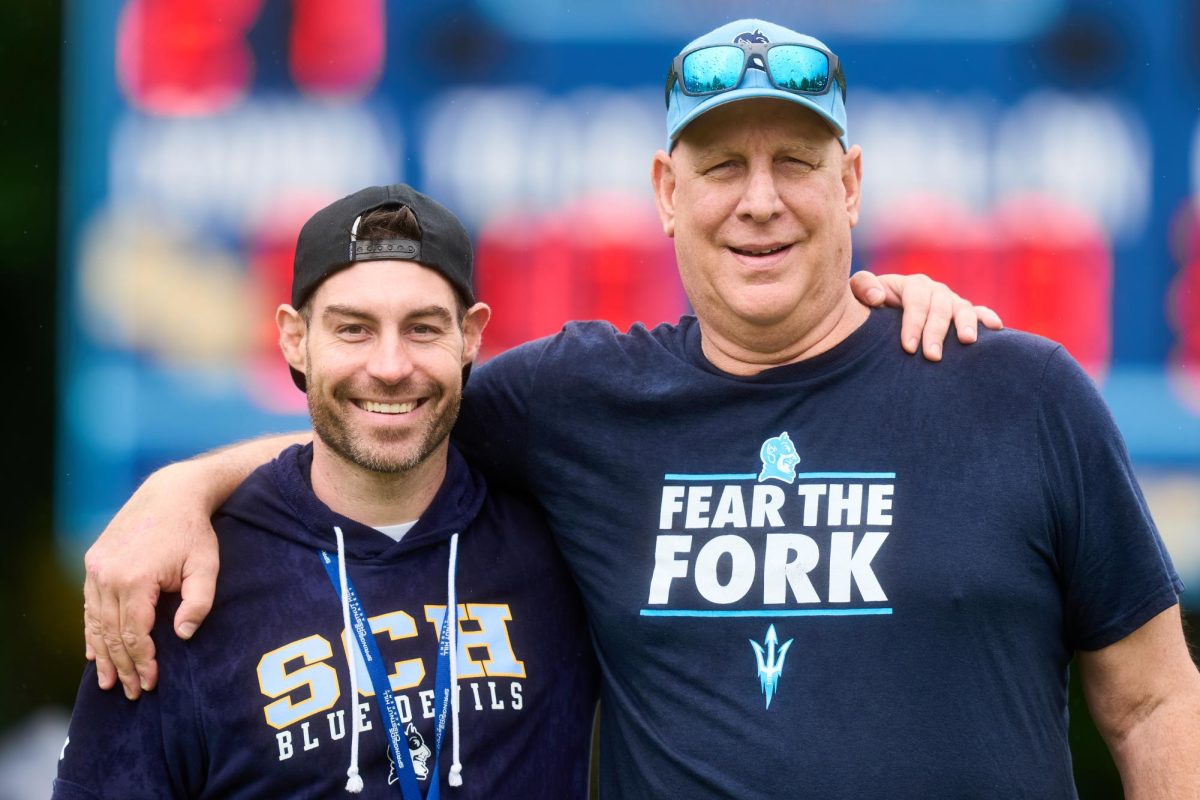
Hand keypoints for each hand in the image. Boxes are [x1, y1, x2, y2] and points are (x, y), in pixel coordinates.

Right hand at [83, 461, 218, 698]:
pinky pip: (89, 605)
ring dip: (103, 655)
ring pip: (96, 622)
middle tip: (133, 692)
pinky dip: (91, 630)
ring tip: (108, 682)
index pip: (135, 634)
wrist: (171, 493)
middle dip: (123, 666)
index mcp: (135, 580)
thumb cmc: (194, 532)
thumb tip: (181, 636)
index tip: (152, 682)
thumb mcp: (207, 566)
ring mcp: (96, 568)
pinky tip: (94, 652)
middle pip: (113, 634)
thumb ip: (198, 602)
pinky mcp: (94, 562)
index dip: (143, 662)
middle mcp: (108, 576)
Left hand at [850, 270, 1002, 360]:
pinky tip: (997, 328)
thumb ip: (863, 287)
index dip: (913, 324)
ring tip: (968, 341)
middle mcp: (934, 291)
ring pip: (962, 309)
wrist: (881, 310)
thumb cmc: (869, 305)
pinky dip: (988, 318)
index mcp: (911, 285)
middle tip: (932, 357)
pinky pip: (979, 312)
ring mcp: (950, 301)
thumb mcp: (860, 292)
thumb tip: (877, 297)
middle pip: (940, 309)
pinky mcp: (962, 312)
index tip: (908, 348)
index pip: (916, 302)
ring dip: (966, 324)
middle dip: (936, 333)